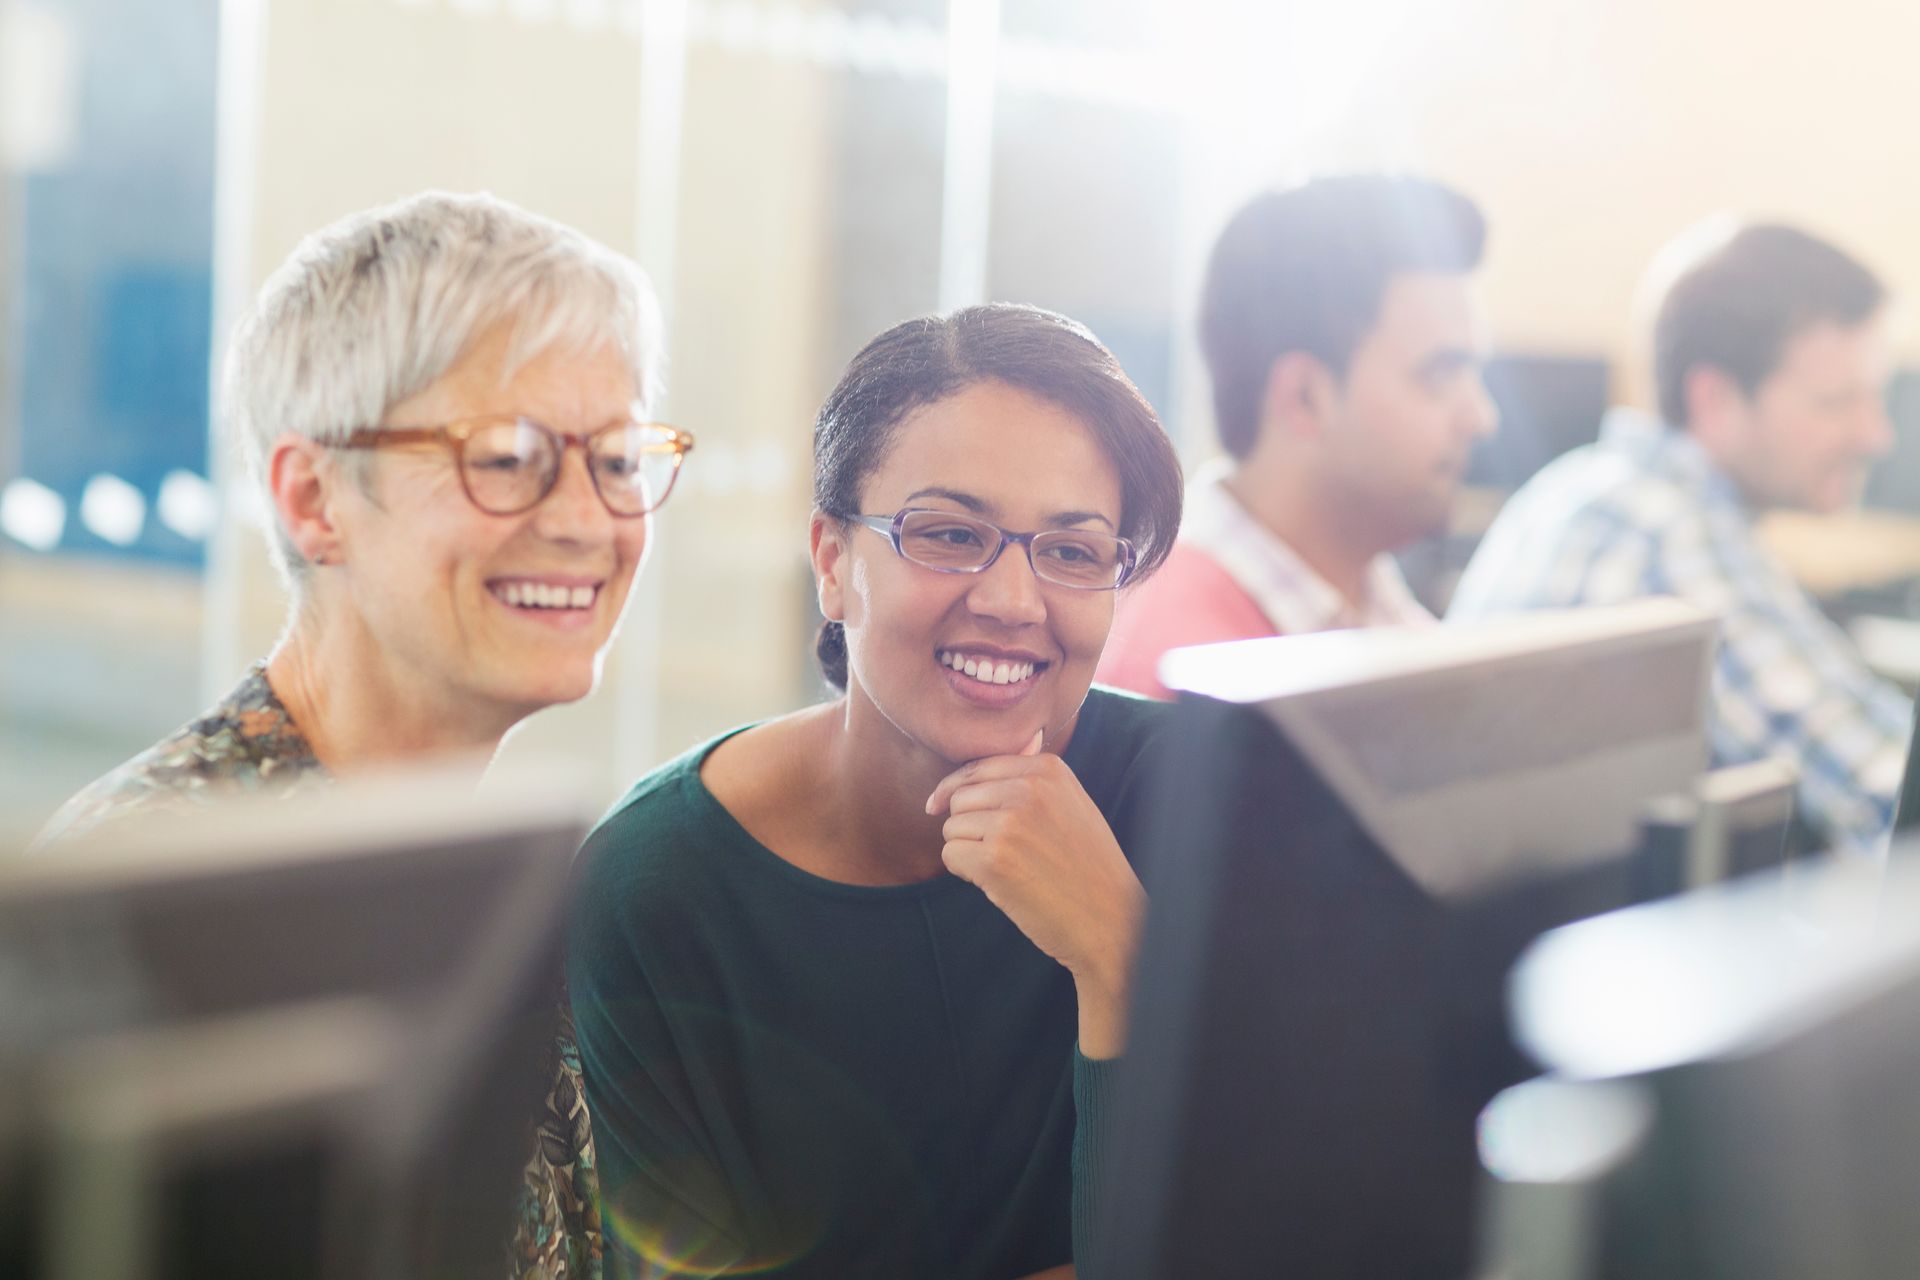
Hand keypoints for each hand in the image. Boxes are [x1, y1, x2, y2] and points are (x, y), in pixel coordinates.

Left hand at [927, 731, 1145, 1057]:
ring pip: (952, 826)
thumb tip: (969, 775)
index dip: (957, 789)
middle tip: (996, 851)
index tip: (941, 804)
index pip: (978, 767)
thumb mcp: (1071, 804)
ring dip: (967, 850)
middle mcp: (1028, 789)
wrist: (1112, 919)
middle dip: (967, 824)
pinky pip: (950, 854)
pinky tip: (995, 882)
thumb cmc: (1089, 868)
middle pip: (960, 797)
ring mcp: (1010, 823)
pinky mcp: (994, 860)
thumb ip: (1031, 783)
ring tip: (1005, 868)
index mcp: (1048, 770)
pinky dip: (963, 871)